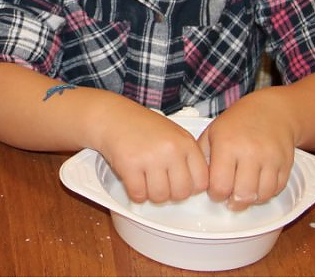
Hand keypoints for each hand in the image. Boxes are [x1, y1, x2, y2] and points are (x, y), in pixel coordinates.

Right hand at [94, 101, 209, 203]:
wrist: (112, 116)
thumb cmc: (142, 127)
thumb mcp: (173, 134)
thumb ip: (187, 156)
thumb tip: (196, 187)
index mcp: (186, 142)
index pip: (202, 181)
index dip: (190, 188)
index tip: (179, 184)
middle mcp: (171, 149)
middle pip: (181, 193)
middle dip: (170, 194)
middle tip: (160, 183)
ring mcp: (150, 157)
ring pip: (160, 197)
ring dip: (151, 195)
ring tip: (145, 180)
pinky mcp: (130, 165)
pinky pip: (139, 195)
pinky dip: (135, 193)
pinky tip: (133, 180)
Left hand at [197, 93, 295, 210]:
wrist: (272, 111)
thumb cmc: (237, 123)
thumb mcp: (212, 133)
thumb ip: (202, 157)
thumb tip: (198, 181)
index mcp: (227, 145)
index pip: (220, 185)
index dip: (216, 194)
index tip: (215, 191)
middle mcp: (250, 152)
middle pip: (242, 194)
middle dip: (234, 202)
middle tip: (229, 198)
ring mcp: (270, 158)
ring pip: (261, 196)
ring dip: (251, 200)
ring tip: (243, 193)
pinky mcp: (285, 163)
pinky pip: (276, 189)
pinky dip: (266, 193)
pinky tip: (257, 187)